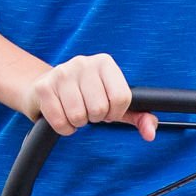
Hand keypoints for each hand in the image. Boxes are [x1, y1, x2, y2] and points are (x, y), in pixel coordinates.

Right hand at [22, 53, 156, 139]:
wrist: (46, 88)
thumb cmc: (86, 96)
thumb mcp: (116, 105)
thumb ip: (139, 117)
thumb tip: (151, 133)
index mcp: (105, 63)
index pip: (122, 97)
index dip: (115, 113)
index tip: (108, 110)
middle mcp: (84, 63)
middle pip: (100, 108)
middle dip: (95, 118)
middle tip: (88, 110)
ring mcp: (62, 73)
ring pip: (79, 116)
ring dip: (78, 122)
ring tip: (76, 111)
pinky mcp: (44, 87)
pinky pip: (60, 122)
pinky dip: (64, 127)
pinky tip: (63, 116)